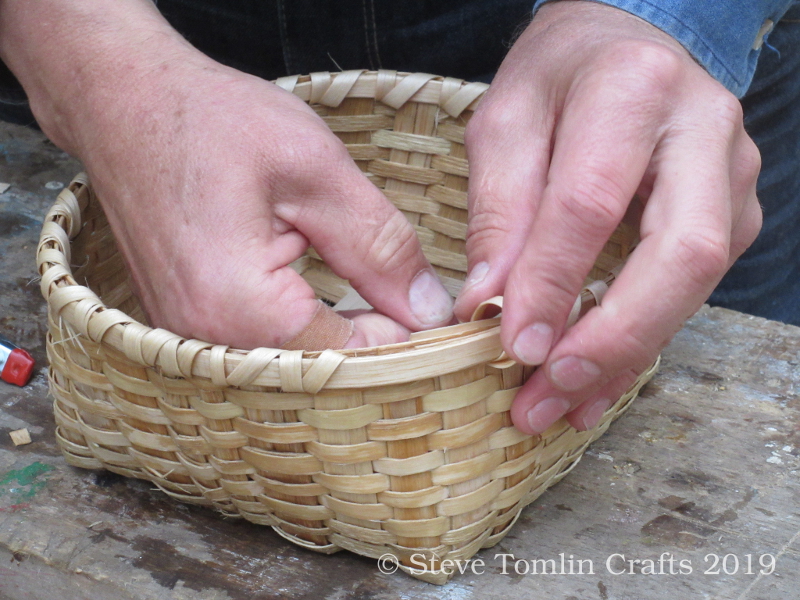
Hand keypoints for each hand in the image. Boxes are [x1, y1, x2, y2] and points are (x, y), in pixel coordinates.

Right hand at [1, 0, 453, 349]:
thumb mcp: (317, 171)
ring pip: (294, 361)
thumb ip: (380, 246)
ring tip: (379, 301)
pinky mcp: (187, 324)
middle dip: (377, 341)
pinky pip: (262, 347)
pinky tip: (332, 302)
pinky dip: (305, 330)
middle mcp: (207, 341)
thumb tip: (428, 307)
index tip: (438, 311)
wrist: (125, 104)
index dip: (406, 337)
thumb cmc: (211, 122)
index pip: (354, 356)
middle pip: (322, 368)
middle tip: (413, 302)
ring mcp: (189, 338)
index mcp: (241, 308)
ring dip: (343, 336)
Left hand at [455, 1, 761, 432]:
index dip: (551, 283)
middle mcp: (702, 132)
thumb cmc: (558, 78)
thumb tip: (489, 306)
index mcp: (633, 89)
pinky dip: (639, 342)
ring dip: (625, 357)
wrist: (625, 44)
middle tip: (547, 394)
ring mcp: (730, 177)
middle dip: (612, 339)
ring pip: (695, 284)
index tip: (511, 346)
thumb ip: (499, 209)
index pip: (590, 203)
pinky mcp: (731, 213)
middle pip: (680, 255)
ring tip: (560, 406)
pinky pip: (690, 291)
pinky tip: (593, 381)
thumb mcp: (505, 122)